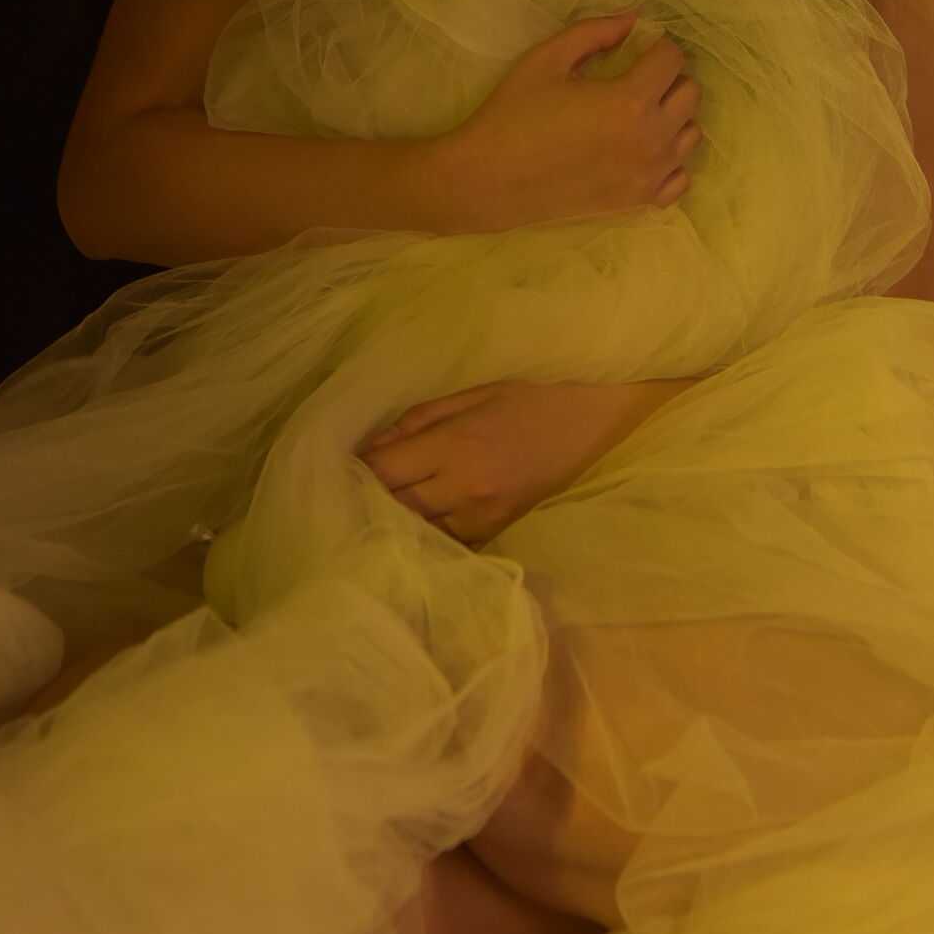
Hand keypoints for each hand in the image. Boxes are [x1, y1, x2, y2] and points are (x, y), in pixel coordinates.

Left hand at [357, 378, 689, 545]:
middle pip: (394, 507)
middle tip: (341, 490)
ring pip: (418, 532)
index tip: (333, 465)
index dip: (354, 471)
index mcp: (455, 448)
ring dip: (392, 521)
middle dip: (365, 499)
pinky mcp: (500, 530)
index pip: (385, 471)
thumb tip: (370, 445)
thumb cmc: (536, 392)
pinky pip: (449, 542)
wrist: (600, 416)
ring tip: (370, 509)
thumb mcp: (473, 392)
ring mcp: (484, 517)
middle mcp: (465, 490)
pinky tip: (412, 524)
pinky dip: (426, 533)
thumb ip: (418, 419)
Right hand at [442, 8, 701, 235]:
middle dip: (670, 78)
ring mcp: (649, 175)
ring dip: (673, 117)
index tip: (640, 47)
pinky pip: (680, 177)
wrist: (490, 181)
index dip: (658, 45)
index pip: (672, 59)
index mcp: (630, 100)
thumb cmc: (515, 115)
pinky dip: (670, 159)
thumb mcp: (547, 59)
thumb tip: (632, 20)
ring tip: (639, 113)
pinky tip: (641, 149)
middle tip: (638, 77)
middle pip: (690, 94)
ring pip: (690, 134)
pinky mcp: (639, 201)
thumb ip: (594, 32)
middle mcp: (652, 139)